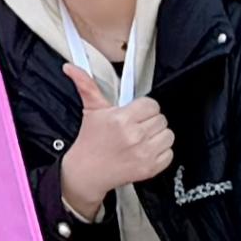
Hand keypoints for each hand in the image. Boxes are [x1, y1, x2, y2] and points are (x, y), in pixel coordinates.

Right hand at [56, 58, 177, 213]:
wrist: (86, 172)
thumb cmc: (90, 141)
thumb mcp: (91, 110)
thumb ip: (85, 84)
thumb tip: (70, 68)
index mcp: (121, 118)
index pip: (151, 104)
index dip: (144, 108)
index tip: (136, 113)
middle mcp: (135, 136)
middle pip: (161, 119)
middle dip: (150, 121)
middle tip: (137, 126)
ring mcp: (144, 153)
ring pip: (168, 135)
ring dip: (158, 136)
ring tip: (143, 138)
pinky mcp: (150, 168)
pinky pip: (169, 154)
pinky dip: (161, 153)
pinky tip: (146, 151)